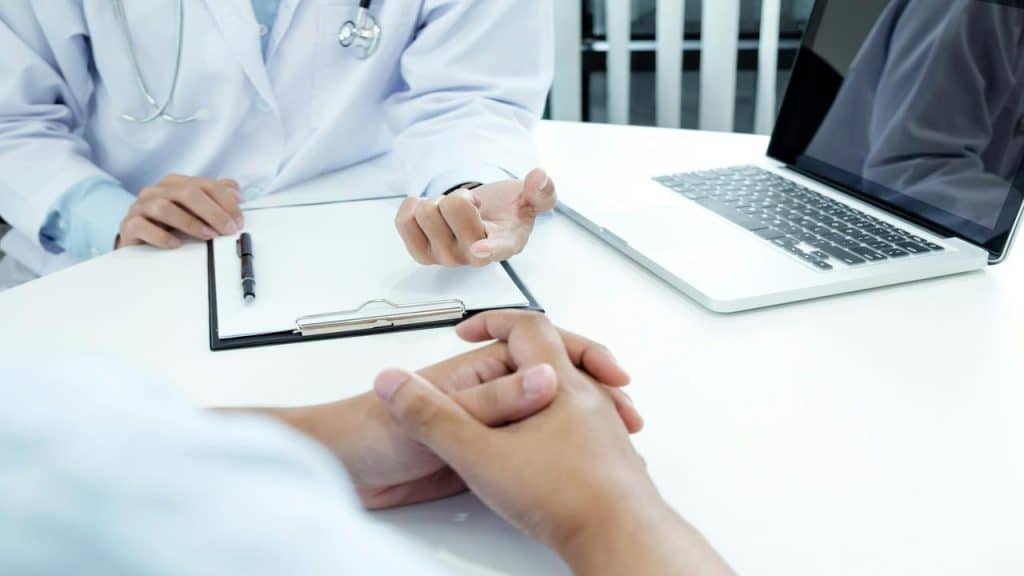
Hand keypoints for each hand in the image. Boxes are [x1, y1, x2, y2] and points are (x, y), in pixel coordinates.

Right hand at [116, 174, 243, 248]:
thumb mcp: (196, 210)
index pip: (206, 185)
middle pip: (188, 193)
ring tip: (207, 236)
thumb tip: (235, 193)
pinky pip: (142, 226)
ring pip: (164, 207)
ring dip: (191, 223)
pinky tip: (175, 244)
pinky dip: (161, 236)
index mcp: (175, 183)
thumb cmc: (170, 224)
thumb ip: (216, 198)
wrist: (138, 240)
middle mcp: (157, 191)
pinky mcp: (129, 225)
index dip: (226, 202)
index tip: (238, 220)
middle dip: (213, 212)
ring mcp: (141, 206)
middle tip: (227, 230)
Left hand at [273, 320, 639, 509]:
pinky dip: (560, 454)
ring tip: (619, 441)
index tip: (613, 376)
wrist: (341, 471)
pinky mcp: (484, 454)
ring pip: (550, 416)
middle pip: (556, 380)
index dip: (583, 357)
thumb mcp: (441, 415)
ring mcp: (490, 423)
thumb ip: (492, 399)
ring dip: (585, 424)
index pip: (544, 348)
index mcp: (479, 367)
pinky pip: (531, 448)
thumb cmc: (370, 430)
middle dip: (596, 392)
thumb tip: (546, 378)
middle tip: (630, 414)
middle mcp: (489, 390)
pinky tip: (582, 471)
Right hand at [374, 311, 731, 574]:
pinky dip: (565, 416)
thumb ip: (433, 419)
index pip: (528, 327)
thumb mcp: (477, 455)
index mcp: (557, 385)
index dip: (493, 320)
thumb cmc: (562, 497)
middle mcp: (587, 399)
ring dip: (549, 380)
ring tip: (525, 388)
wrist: (618, 539)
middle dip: (528, 344)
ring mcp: (605, 426)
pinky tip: (548, 441)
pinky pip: (591, 420)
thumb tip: (396, 386)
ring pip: (581, 386)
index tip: (470, 329)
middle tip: (507, 343)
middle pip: (563, 348)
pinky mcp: (613, 455)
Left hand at [395, 168, 556, 266]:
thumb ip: (542, 189)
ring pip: (427, 213)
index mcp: (506, 244)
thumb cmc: (506, 210)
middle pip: (452, 208)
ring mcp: (446, 259)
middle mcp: (474, 257)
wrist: (483, 217)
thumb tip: (539, 176)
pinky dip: (414, 207)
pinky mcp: (422, 254)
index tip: (480, 249)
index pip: (497, 248)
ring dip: (438, 202)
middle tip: (472, 207)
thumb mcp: (531, 197)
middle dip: (460, 195)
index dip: (488, 247)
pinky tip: (432, 212)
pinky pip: (404, 221)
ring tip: (453, 213)